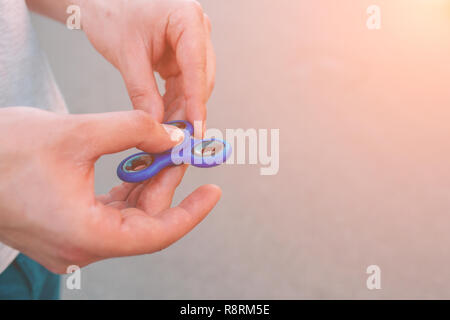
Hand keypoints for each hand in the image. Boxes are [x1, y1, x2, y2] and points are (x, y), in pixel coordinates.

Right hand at [0, 107, 220, 272]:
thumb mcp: (78, 132)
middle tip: (180, 150)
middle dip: (165, 183)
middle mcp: (82, 247)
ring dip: (145, 183)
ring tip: (160, 150)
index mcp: (88, 236)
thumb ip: (134, 130)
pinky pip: (107, 211)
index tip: (213, 192)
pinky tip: (135, 163)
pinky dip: (125, 189)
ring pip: (127, 214)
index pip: (158, 234)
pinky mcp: (64, 226)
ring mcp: (72, 240)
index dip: (191, 212)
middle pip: (144, 219)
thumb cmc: (3, 152)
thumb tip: (169, 136)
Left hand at [79, 0, 214, 134]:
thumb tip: (157, 124)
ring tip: (167, 131)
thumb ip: (143, 92)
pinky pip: (183, 83)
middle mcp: (196, 29)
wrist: (100, 1)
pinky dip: (175, 101)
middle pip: (201, 78)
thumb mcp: (127, 54)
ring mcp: (191, 42)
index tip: (195, 129)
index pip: (197, 67)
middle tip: (176, 136)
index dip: (197, 101)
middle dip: (189, 109)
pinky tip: (165, 118)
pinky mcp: (182, 55)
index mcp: (187, 18)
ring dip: (182, 109)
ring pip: (194, 85)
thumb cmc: (111, 11)